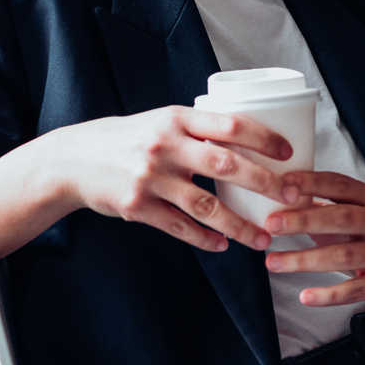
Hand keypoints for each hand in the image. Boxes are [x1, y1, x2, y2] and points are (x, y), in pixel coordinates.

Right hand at [53, 105, 292, 253]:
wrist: (72, 160)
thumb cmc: (128, 139)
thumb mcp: (161, 121)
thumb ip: (197, 129)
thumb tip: (248, 138)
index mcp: (176, 119)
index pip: (230, 125)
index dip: (264, 139)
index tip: (289, 153)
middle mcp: (165, 147)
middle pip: (226, 165)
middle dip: (265, 183)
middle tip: (292, 198)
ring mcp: (150, 179)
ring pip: (206, 206)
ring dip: (240, 226)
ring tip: (263, 239)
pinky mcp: (138, 208)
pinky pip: (180, 227)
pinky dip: (205, 239)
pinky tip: (223, 245)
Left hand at [262, 171, 364, 312]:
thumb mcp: (353, 216)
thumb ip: (322, 209)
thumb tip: (280, 203)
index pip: (341, 185)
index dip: (312, 182)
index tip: (284, 184)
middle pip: (342, 217)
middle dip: (304, 220)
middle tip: (271, 224)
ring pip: (343, 255)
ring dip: (304, 259)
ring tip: (273, 263)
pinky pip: (353, 290)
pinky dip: (327, 295)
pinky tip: (304, 296)